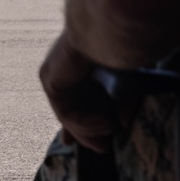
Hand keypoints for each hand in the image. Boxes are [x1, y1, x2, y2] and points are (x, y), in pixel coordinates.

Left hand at [38, 33, 120, 151]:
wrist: (110, 33)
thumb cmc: (126, 49)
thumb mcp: (130, 82)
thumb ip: (124, 102)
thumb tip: (120, 123)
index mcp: (86, 64)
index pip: (80, 95)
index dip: (85, 120)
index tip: (98, 139)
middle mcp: (69, 68)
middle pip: (68, 108)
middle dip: (81, 132)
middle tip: (102, 148)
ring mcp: (57, 73)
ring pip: (68, 113)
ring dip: (90, 129)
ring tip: (111, 130)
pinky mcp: (50, 79)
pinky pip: (64, 111)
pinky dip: (84, 122)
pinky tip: (106, 123)